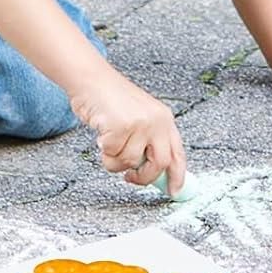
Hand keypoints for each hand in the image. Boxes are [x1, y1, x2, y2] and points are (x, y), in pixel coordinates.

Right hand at [70, 71, 185, 191]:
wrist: (93, 80)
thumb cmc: (112, 101)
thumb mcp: (140, 118)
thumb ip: (149, 143)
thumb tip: (156, 174)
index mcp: (165, 119)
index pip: (178, 153)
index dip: (178, 176)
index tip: (175, 192)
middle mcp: (157, 120)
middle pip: (159, 164)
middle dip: (143, 178)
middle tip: (130, 178)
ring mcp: (141, 123)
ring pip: (130, 162)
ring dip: (114, 160)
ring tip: (109, 142)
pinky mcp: (123, 126)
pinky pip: (112, 155)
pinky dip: (103, 150)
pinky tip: (102, 133)